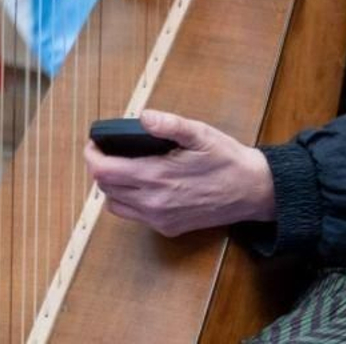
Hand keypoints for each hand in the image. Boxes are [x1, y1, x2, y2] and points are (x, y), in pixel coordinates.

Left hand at [84, 110, 276, 237]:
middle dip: (100, 168)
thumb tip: (144, 116)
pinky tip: (141, 184)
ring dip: (111, 186)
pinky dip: (128, 200)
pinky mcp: (168, 228)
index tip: (94, 142)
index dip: (92, 155)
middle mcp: (153, 203)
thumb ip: (170, 124)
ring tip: (121, 166)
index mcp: (157, 177)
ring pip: (115, 206)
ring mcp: (160, 219)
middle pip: (105, 189)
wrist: (252, 191)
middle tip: (107, 150)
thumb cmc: (226, 159)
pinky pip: (134, 216)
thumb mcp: (200, 133)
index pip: (104, 172)